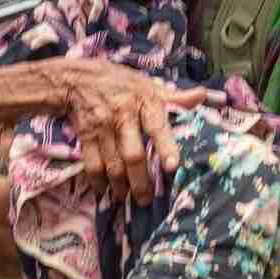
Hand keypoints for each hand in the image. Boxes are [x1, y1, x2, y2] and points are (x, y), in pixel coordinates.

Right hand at [54, 62, 206, 203]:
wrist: (77, 78)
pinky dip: (98, 181)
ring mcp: (102, 127)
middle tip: (147, 200)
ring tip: (127, 199)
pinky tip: (105, 191)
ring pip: (112, 164)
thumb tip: (202, 95)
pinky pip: (92, 164)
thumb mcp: (148, 84)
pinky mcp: (85, 136)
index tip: (172, 166)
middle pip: (132, 154)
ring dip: (120, 185)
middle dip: (140, 180)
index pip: (157, 125)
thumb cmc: (120, 82)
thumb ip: (175, 96)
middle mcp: (123, 115)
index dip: (165, 146)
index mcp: (144, 101)